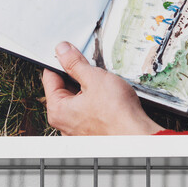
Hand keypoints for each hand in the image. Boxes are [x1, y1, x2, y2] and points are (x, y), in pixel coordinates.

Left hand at [41, 42, 162, 135]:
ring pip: (78, 101)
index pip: (50, 77)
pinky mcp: (91, 132)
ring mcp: (77, 130)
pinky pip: (88, 111)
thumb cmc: (117, 114)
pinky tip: (108, 98)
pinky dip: (96, 103)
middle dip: (77, 76)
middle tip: (92, 70)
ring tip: (104, 86)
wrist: (137, 135)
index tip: (69, 54)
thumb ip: (75, 63)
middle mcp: (64, 123)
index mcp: (58, 110)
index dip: (60, 62)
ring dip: (89, 90)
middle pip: (64, 89)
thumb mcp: (94, 78)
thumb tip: (63, 51)